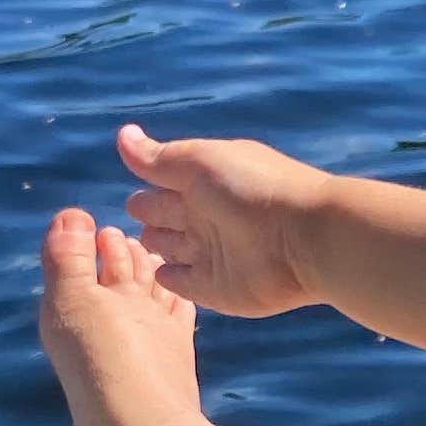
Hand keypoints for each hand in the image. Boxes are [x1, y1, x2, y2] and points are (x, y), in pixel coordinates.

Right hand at [116, 123, 329, 317]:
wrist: (303, 238)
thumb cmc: (253, 188)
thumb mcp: (201, 162)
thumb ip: (159, 157)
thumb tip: (122, 135)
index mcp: (204, 183)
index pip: (164, 185)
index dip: (146, 187)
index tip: (129, 195)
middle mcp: (206, 217)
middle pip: (166, 218)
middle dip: (148, 217)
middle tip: (123, 223)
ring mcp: (212, 255)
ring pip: (171, 250)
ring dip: (154, 247)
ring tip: (128, 251)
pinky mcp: (217, 289)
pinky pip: (183, 284)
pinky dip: (168, 279)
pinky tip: (155, 274)